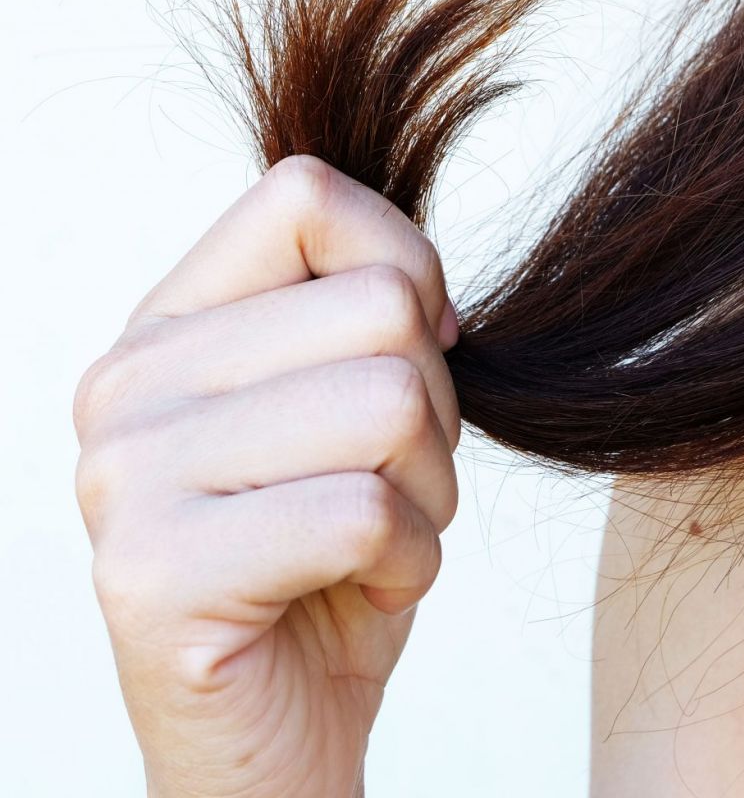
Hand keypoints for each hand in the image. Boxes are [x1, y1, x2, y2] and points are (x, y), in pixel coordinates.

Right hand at [73, 155, 460, 797]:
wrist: (281, 730)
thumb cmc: (332, 554)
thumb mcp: (351, 407)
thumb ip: (363, 315)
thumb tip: (423, 287)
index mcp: (172, 324)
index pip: (305, 195)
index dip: (407, 267)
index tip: (420, 352)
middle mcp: (128, 383)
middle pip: (379, 306)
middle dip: (436, 409)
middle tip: (391, 480)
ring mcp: (125, 477)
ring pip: (390, 403)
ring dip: (428, 489)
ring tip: (376, 535)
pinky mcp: (152, 577)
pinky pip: (363, 513)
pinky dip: (408, 561)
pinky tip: (360, 590)